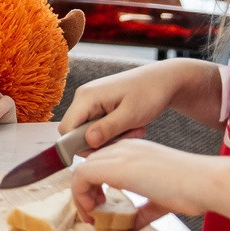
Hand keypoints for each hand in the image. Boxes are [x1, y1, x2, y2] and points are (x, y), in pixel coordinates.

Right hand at [61, 58, 223, 150]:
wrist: (163, 80)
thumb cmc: (149, 93)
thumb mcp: (131, 115)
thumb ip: (107, 129)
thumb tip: (87, 142)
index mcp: (86, 97)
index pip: (66, 129)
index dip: (79, 146)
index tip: (105, 150)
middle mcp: (83, 97)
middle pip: (75, 132)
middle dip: (98, 143)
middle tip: (125, 140)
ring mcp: (90, 101)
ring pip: (88, 131)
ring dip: (109, 138)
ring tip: (133, 131)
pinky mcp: (98, 106)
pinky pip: (97, 126)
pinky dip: (112, 132)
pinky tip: (130, 127)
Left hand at [69, 138, 224, 227]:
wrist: (206, 182)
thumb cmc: (193, 188)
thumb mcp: (161, 199)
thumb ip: (144, 210)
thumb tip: (134, 224)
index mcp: (136, 150)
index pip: (102, 161)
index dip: (94, 184)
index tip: (100, 205)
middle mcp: (125, 148)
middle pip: (89, 164)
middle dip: (86, 191)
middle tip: (93, 212)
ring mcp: (120, 154)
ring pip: (82, 169)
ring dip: (81, 194)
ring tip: (92, 213)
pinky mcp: (116, 166)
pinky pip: (81, 176)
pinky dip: (81, 195)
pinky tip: (94, 211)